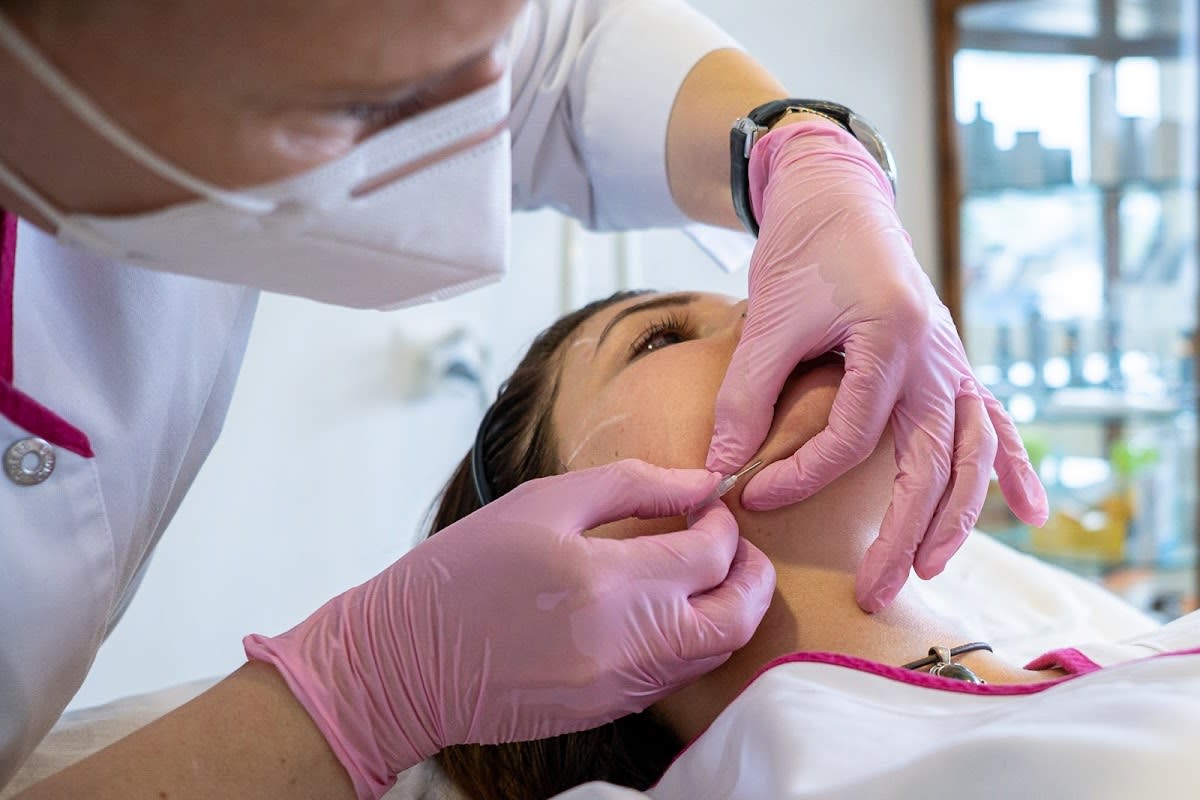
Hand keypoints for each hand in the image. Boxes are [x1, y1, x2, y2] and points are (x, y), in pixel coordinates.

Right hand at [245, 459, 773, 798]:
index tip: (708, 505)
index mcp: (606, 581)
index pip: (711, 554)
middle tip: (735, 545)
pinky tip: (662, 608)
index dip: (722, 522)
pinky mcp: (607, 712)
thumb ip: (631, 485)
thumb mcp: (541, 502)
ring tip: (703, 572)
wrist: (401, 662)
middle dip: (753, 576)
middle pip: (737, 619)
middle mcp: (626, 644)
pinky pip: (674, 676)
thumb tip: (700, 483)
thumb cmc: (462, 570)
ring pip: (713, 654)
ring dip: (726, 609)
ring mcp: (619, 687)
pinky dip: (688, 639)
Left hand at [707, 120, 1046, 613]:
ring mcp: (952, 361)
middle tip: (875, 590)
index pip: (852, 437)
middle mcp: (936, 354)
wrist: (836, 197)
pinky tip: (1034, 511)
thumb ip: (745, 401)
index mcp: (890, 337)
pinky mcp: (953, 364)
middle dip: (905, 532)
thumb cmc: (801, 251)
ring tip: (931, 566)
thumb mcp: (767, 323)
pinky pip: (994, 422)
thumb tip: (718, 475)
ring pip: (969, 452)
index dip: (801, 475)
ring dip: (957, 515)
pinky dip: (1014, 467)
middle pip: (929, 462)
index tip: (752, 496)